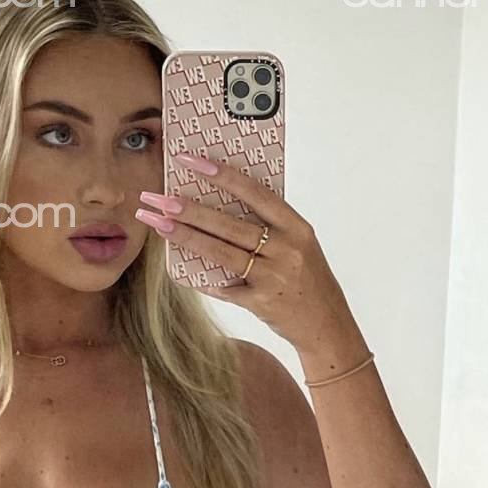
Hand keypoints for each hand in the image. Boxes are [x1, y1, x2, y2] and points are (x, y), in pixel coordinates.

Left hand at [135, 152, 357, 356]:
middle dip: (191, 210)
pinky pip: (224, 287)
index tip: (193, 161)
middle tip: (161, 199)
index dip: (223, 175)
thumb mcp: (300, 246)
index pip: (255, 193)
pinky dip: (202, 279)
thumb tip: (223, 206)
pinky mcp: (261, 302)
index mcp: (297, 227)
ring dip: (187, 237)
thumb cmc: (309, 281)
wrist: (327, 325)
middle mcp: (286, 249)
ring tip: (160, 225)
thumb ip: (271, 227)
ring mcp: (274, 276)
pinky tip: (179, 271)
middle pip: (230, 224)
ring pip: (222, 252)